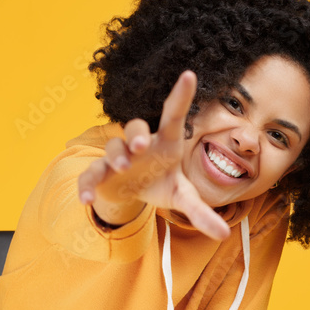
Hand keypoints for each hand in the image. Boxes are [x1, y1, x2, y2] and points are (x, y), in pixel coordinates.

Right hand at [78, 70, 229, 240]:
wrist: (132, 194)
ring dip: (116, 156)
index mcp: (165, 143)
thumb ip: (201, 213)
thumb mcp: (182, 197)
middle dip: (135, 135)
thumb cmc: (161, 183)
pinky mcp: (100, 174)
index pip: (173, 116)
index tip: (190, 75)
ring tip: (122, 168)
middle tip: (142, 145)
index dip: (181, 96)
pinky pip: (90, 175)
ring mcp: (117, 158)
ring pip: (112, 148)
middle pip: (133, 128)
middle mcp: (140, 145)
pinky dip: (87, 186)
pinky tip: (85, 200)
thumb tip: (224, 235)